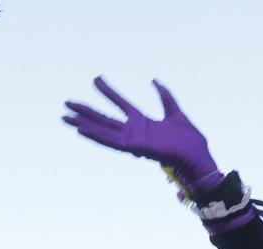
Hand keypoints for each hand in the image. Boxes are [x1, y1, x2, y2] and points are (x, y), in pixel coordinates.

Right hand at [63, 77, 218, 188]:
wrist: (197, 156)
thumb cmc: (190, 140)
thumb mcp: (175, 112)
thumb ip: (165, 97)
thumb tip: (155, 81)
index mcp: (143, 122)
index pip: (121, 103)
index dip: (109, 91)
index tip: (96, 79)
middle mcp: (134, 131)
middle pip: (105, 118)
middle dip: (87, 111)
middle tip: (67, 103)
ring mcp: (133, 140)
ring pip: (103, 130)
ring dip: (84, 124)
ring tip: (65, 117)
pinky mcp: (134, 147)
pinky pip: (111, 141)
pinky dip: (95, 135)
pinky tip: (81, 130)